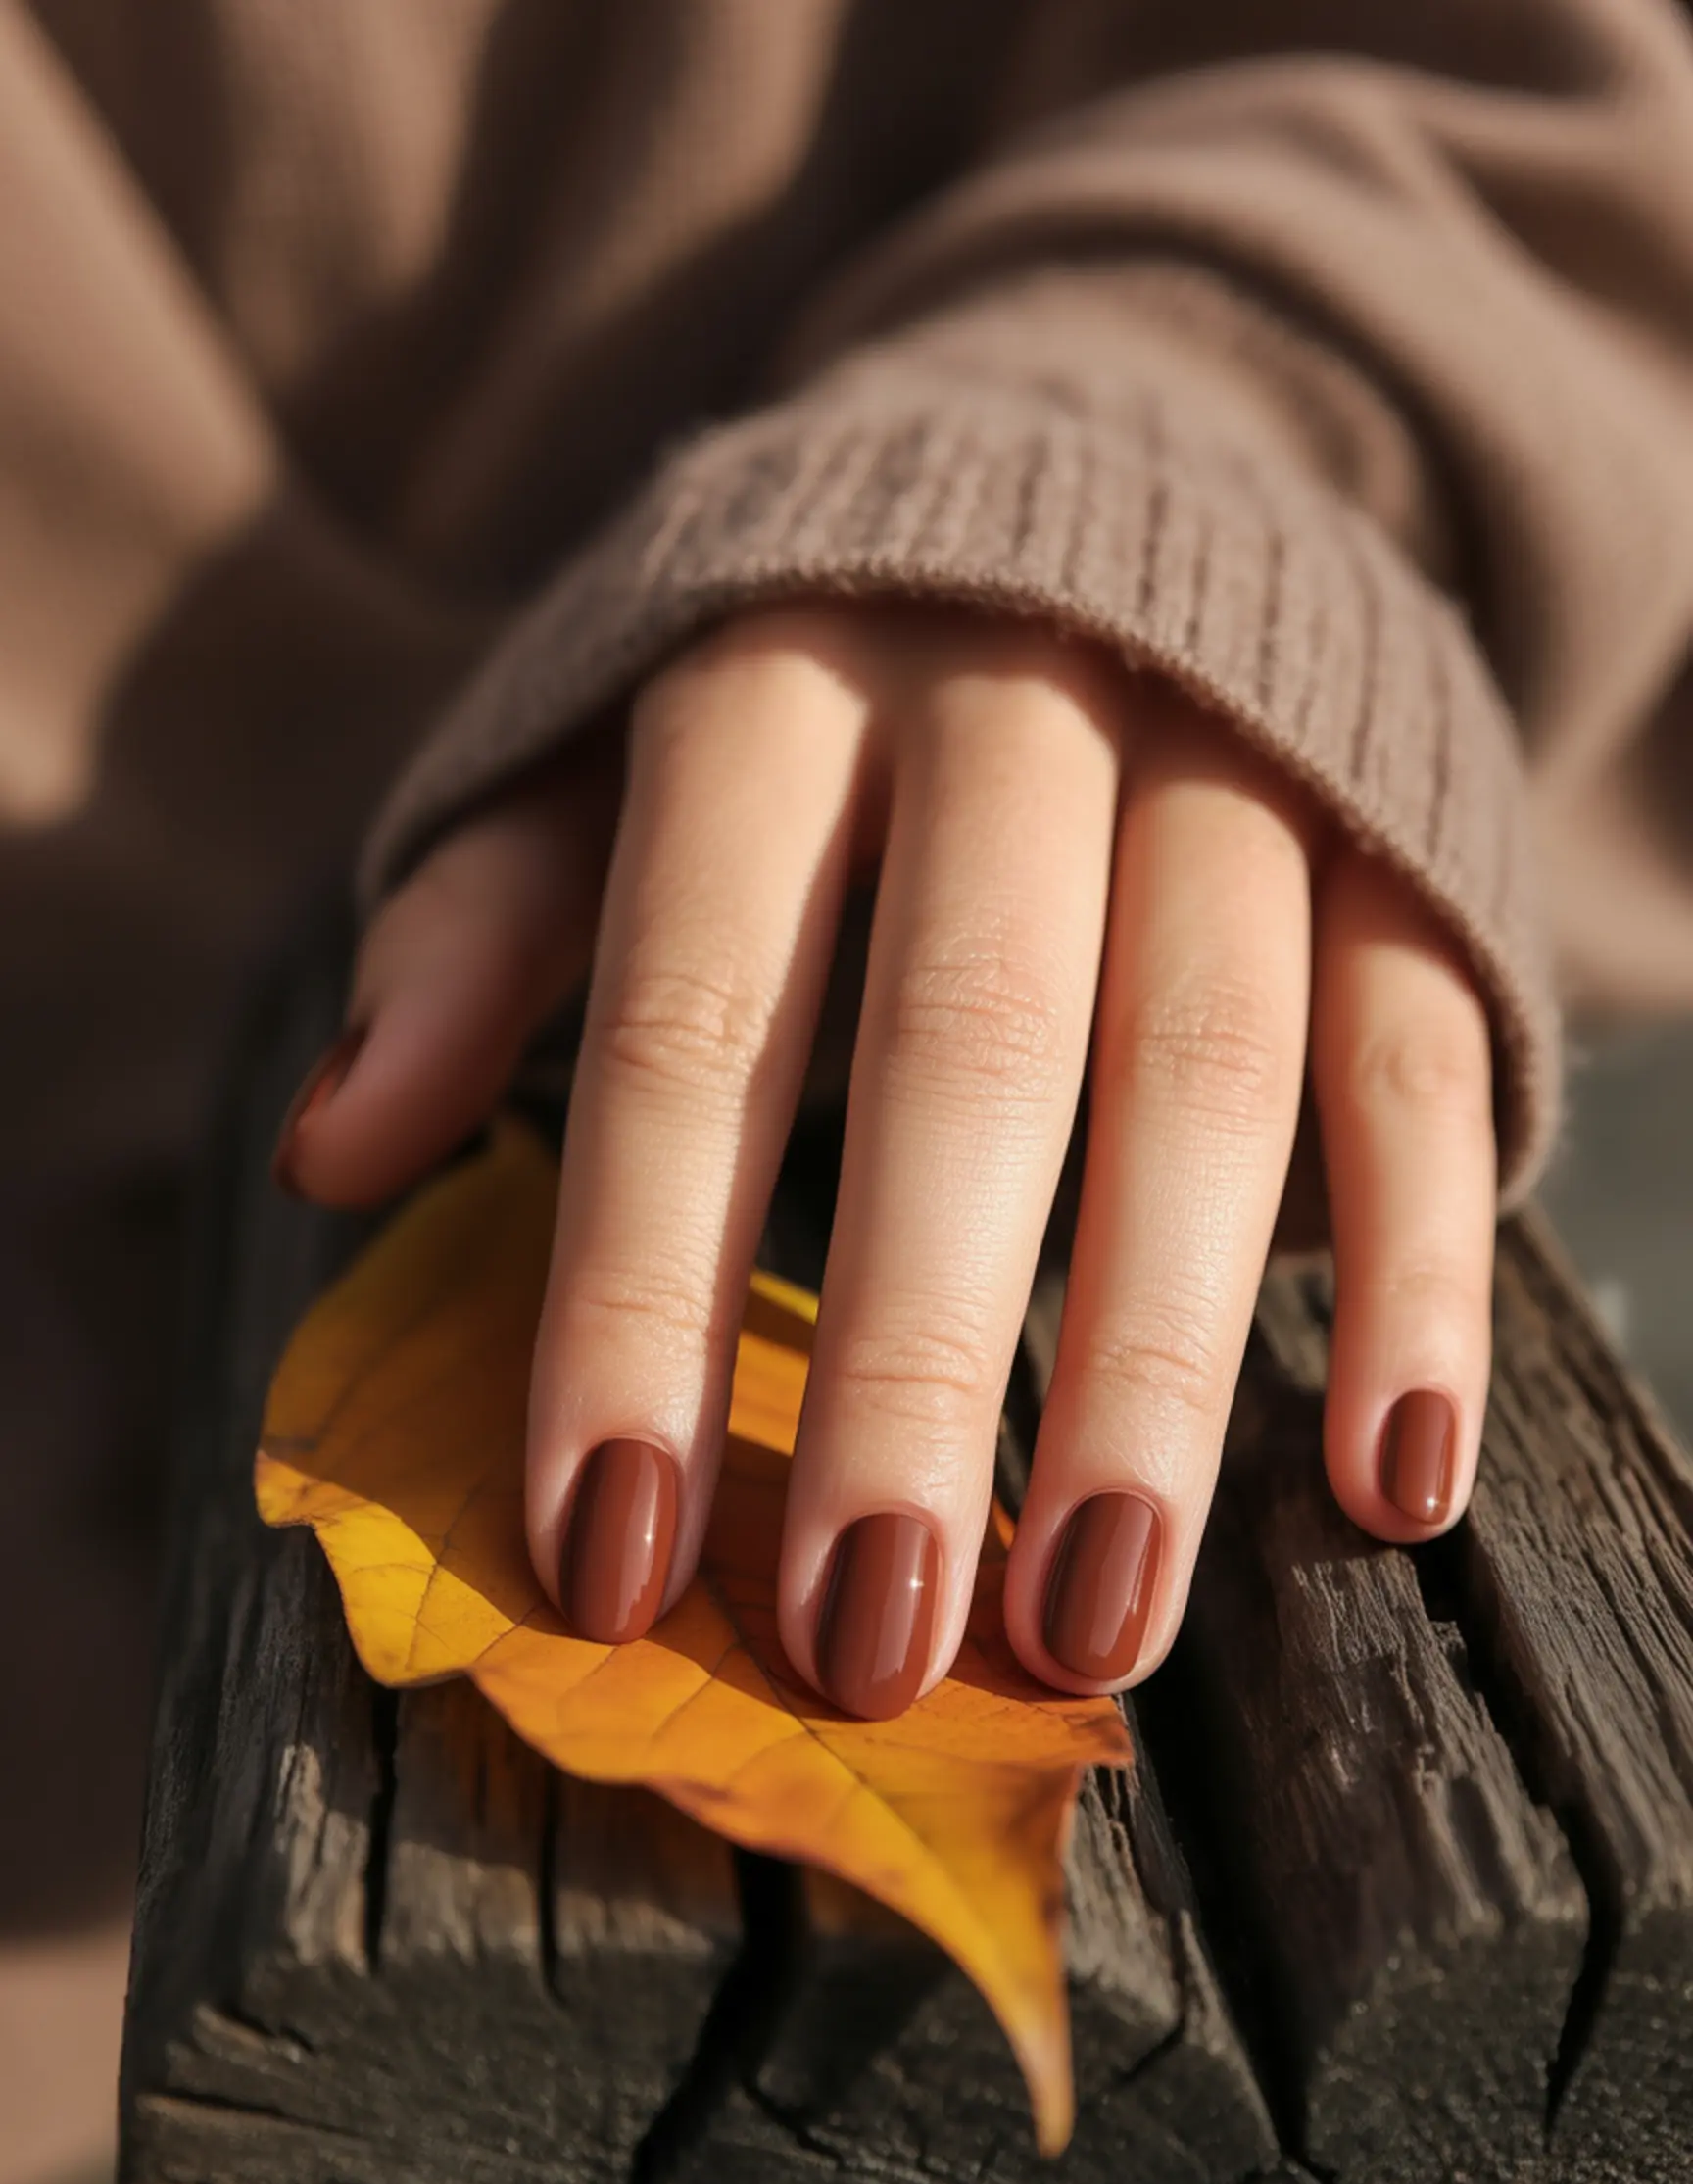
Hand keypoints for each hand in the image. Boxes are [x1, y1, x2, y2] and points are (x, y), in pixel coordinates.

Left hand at [277, 602, 1494, 1715]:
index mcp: (777, 688)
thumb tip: (330, 1148)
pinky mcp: (1402, 843)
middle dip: (916, 1361)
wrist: (1117, 455)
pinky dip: (1423, 1274)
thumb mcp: (609, 757)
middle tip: (865, 1637)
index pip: (690, 1015)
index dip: (642, 1290)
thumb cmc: (815, 675)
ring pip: (1214, 1068)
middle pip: (969, 1049)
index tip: (607, 1551)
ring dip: (1156, 1365)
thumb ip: (479, 934)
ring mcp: (1236, 766)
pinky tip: (1388, 1486)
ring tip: (1091, 1623)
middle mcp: (1018, 702)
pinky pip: (1422, 1061)